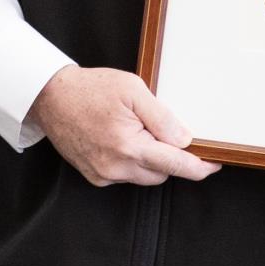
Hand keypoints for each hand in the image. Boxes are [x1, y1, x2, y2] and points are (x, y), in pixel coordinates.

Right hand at [28, 63, 218, 187]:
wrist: (50, 97)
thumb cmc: (90, 89)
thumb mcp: (133, 90)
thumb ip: (162, 117)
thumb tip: (185, 139)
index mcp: (129, 146)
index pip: (176, 165)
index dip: (199, 167)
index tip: (214, 164)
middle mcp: (116, 167)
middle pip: (162, 173)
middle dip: (170, 157)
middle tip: (163, 132)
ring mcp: (103, 174)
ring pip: (144, 176)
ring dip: (150, 160)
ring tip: (136, 131)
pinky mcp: (94, 176)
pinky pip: (125, 175)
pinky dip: (132, 162)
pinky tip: (121, 140)